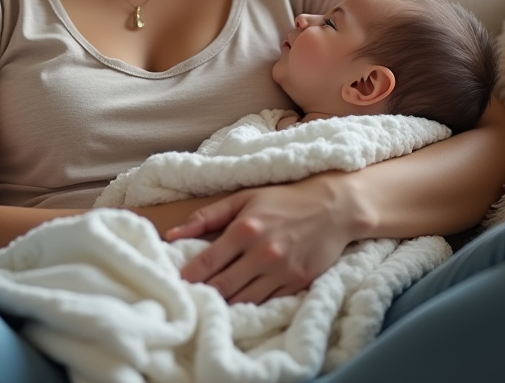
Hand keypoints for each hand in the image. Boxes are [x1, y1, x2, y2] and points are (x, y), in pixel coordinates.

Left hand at [166, 173, 362, 304]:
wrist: (333, 208)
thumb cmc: (284, 200)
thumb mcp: (243, 198)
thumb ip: (206, 216)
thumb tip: (171, 234)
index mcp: (244, 230)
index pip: (206, 263)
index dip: (187, 277)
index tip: (175, 284)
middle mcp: (261, 254)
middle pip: (222, 287)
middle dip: (202, 294)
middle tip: (188, 298)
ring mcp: (281, 272)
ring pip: (243, 300)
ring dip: (224, 304)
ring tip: (210, 304)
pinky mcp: (297, 284)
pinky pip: (266, 303)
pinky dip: (250, 306)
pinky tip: (238, 305)